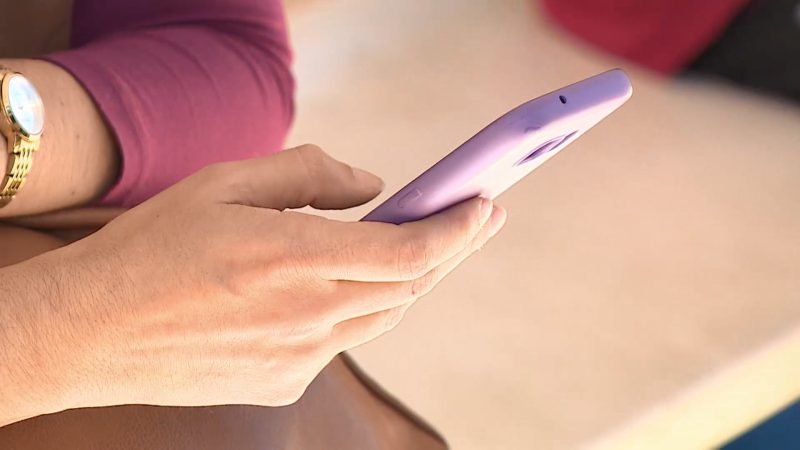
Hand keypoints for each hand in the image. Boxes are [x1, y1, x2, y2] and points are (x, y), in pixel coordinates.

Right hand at [49, 145, 505, 410]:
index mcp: (292, 257)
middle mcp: (305, 316)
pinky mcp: (283, 384)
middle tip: (469, 219)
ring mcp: (297, 359)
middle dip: (448, 249)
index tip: (486, 207)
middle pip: (410, 286)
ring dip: (406, 279)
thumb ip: (309, 175)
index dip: (458, 230)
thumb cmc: (151, 249)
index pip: (409, 252)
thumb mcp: (223, 183)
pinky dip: (356, 309)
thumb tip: (374, 187)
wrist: (89, 332)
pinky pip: (343, 342)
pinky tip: (334, 288)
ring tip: (413, 246)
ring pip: (384, 316)